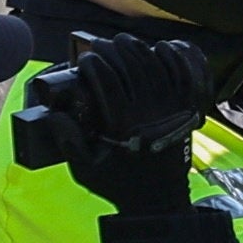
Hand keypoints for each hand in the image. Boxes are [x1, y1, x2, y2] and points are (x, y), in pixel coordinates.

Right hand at [35, 36, 218, 212]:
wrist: (159, 201)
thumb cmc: (119, 184)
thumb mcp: (84, 169)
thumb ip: (68, 141)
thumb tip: (55, 114)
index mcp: (123, 126)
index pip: (108, 83)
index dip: (97, 65)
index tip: (86, 58)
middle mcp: (150, 114)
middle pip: (133, 69)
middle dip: (116, 51)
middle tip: (103, 44)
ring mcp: (172, 111)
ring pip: (157, 69)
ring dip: (141, 50)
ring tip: (124, 42)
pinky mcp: (187, 111)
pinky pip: (183, 77)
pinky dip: (173, 59)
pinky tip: (161, 48)